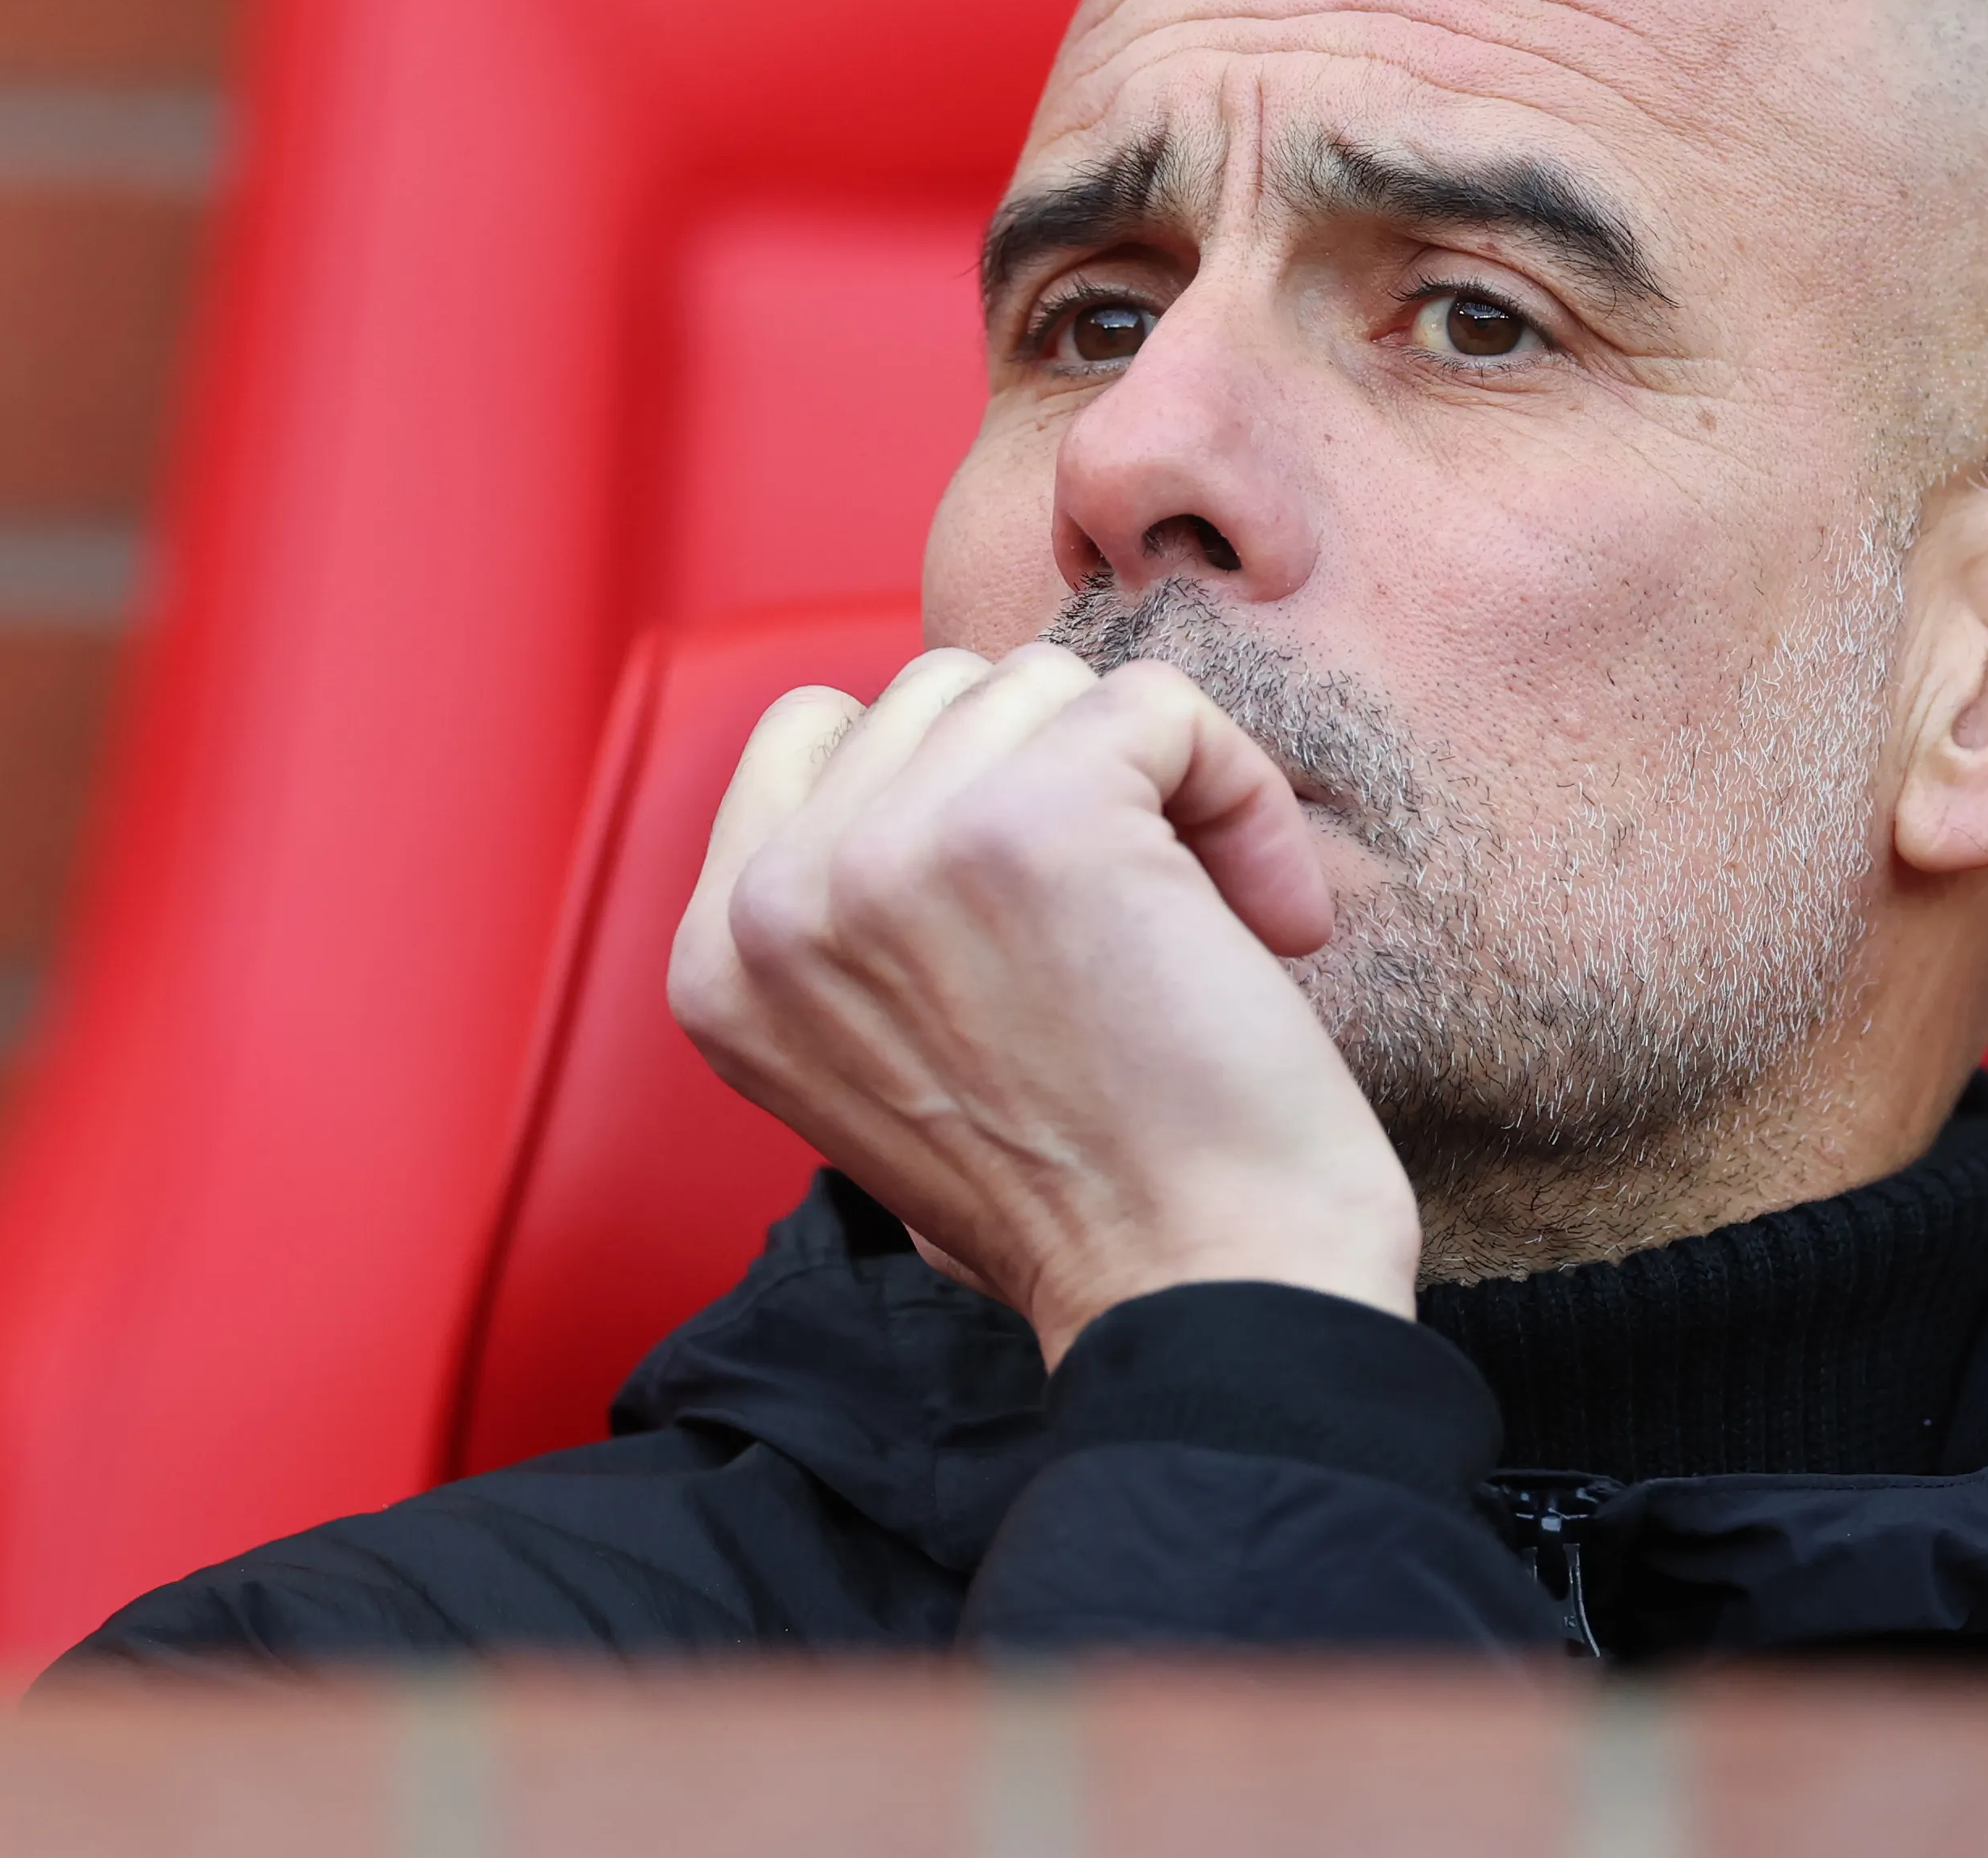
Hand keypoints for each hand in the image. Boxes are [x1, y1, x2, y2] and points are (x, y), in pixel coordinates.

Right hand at [667, 642, 1420, 1361]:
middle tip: (1133, 929)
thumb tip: (931, 769)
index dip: (960, 784)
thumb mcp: (879, 1066)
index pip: (821, 731)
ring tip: (1200, 931)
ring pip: (1051, 686)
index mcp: (719, 962)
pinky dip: (1242, 793)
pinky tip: (1267, 918)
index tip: (1041, 912)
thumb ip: (855, 920)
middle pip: (942, 695)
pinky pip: (1160, 703)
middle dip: (1059, 781)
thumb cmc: (1086, 1203)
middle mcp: (778, 899)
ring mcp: (895, 849)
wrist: (1209, 1301)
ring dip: (1157, 791)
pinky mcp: (1036, 818)